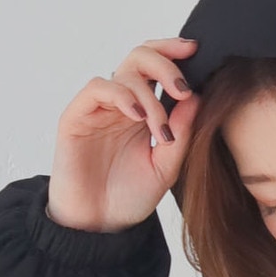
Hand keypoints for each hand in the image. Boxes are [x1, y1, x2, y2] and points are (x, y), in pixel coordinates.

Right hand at [46, 36, 201, 232]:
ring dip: (148, 94)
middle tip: (182, 88)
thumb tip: (198, 96)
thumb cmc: (130, 197)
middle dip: (165, 64)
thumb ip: (182, 132)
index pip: (156, 68)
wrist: (100, 225)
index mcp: (144, 111)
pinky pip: (98, 88)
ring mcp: (99, 109)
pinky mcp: (77, 117)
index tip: (197, 51)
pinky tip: (137, 116)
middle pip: (139, 58)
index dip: (174, 53)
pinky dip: (120, 95)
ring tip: (159, 128)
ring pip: (123, 73)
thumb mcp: (167, 166)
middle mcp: (121, 104)